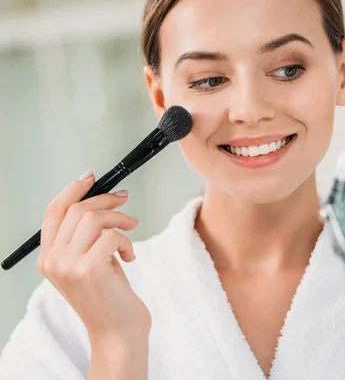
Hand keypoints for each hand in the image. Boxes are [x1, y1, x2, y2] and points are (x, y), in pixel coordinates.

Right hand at [37, 170, 150, 345]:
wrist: (117, 332)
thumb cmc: (109, 297)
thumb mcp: (90, 263)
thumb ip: (86, 237)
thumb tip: (102, 201)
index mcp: (48, 257)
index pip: (54, 211)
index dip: (73, 189)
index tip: (92, 177)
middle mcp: (52, 260)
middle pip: (77, 209)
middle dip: (106, 200)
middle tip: (125, 201)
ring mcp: (68, 265)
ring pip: (94, 218)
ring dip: (120, 219)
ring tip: (132, 230)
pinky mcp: (89, 269)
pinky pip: (112, 235)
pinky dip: (127, 242)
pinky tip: (129, 257)